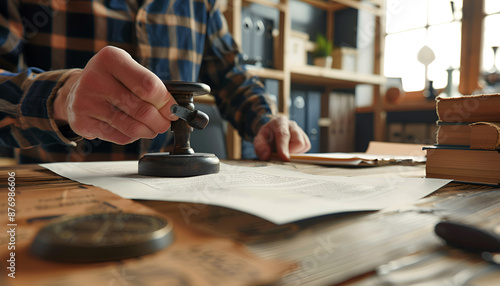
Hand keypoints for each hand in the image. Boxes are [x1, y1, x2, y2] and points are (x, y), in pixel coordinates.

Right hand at [53, 46, 177, 144]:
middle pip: (142, 109)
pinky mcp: (82, 122)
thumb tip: (173, 110)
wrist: (76, 90)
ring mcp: (85, 101)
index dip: (166, 102)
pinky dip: (133, 136)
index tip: (173, 109)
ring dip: (149, 131)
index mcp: (111, 59)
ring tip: (153, 128)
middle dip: (161, 121)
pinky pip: (120, 137)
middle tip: (165, 123)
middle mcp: (95, 78)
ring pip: (132, 127)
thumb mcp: (129, 70)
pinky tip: (133, 130)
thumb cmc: (112, 80)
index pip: (149, 86)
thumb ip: (151, 86)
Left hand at [253, 115, 310, 160]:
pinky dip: (298, 152)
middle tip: (280, 153)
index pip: (283, 134)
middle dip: (290, 151)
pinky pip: (306, 147)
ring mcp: (300, 131)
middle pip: (298, 142)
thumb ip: (260, 147)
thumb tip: (266, 155)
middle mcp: (292, 125)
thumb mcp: (259, 140)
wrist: (272, 132)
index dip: (284, 147)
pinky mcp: (305, 139)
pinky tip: (290, 150)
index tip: (285, 158)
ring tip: (284, 149)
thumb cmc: (267, 136)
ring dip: (294, 152)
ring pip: (303, 145)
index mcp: (280, 122)